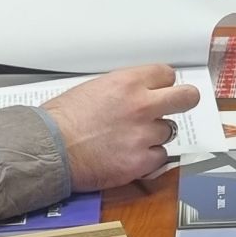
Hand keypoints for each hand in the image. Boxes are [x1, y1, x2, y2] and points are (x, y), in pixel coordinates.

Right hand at [44, 66, 204, 191]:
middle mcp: (141, 106)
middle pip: (187, 98)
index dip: (163, 84)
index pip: (167, 74)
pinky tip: (129, 155)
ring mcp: (144, 135)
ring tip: (130, 138)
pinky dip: (148, 158)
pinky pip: (160, 157)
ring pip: (169, 131)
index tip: (160, 90)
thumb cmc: (63, 119)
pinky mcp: (141, 162)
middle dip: (183, 101)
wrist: (49, 149)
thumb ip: (124, 89)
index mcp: (129, 83)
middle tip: (178, 106)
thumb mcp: (95, 88)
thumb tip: (140, 93)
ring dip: (154, 135)